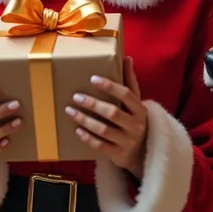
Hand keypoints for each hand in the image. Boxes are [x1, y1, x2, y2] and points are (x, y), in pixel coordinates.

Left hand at [65, 57, 147, 179]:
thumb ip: (130, 81)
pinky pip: (100, 146)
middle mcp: (136, 125)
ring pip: (104, 130)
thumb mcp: (136, 102)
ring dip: (85, 120)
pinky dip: (87, 138)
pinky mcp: (118, 154)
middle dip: (93, 104)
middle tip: (76, 97)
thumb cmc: (134, 120)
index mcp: (140, 110)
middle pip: (113, 113)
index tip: (93, 79)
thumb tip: (126, 57)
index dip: (110, 86)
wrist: (142, 152)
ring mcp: (127, 141)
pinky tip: (77, 130)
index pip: (126, 94)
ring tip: (70, 111)